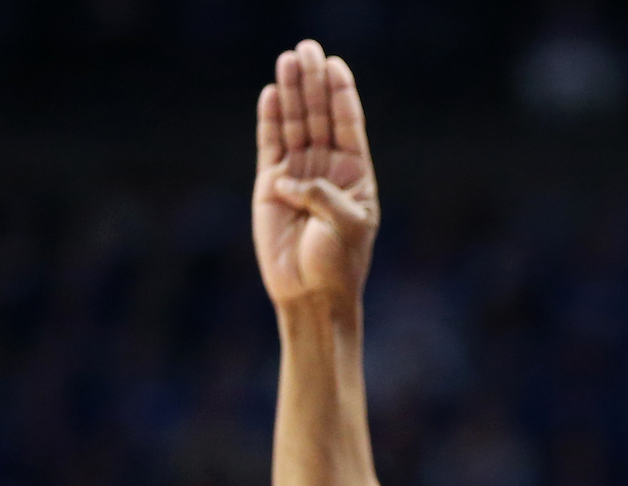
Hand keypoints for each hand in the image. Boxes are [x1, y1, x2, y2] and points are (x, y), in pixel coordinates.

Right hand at [254, 39, 380, 310]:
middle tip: (307, 48)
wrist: (311, 294)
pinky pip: (270, 145)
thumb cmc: (338, 264)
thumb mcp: (345, 226)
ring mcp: (299, 175)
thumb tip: (287, 177)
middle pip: (320, 116)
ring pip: (295, 125)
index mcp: (356, 176)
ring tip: (288, 58)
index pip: (349, 125)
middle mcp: (328, 170)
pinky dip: (270, 120)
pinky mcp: (271, 186)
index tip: (336, 64)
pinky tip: (271, 93)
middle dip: (314, 82)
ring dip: (292, 92)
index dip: (342, 94)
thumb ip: (322, 194)